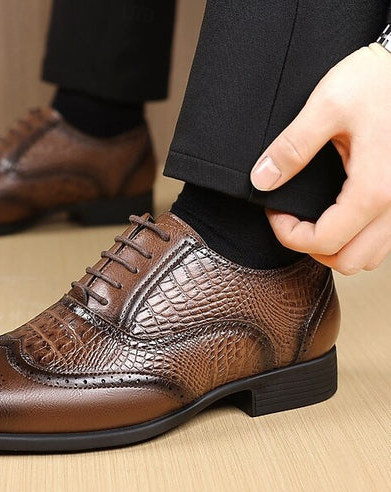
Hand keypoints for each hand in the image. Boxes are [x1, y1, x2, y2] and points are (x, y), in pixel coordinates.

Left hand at [251, 43, 390, 274]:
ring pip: (369, 257)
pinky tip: (339, 216)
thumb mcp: (327, 105)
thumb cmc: (376, 80)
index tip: (275, 213)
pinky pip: (383, 240)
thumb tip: (263, 180)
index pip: (325, 241)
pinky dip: (357, 239)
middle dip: (312, 248)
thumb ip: (292, 146)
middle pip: (349, 261)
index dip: (289, 235)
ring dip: (336, 248)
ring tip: (313, 221)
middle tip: (292, 221)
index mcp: (375, 188)